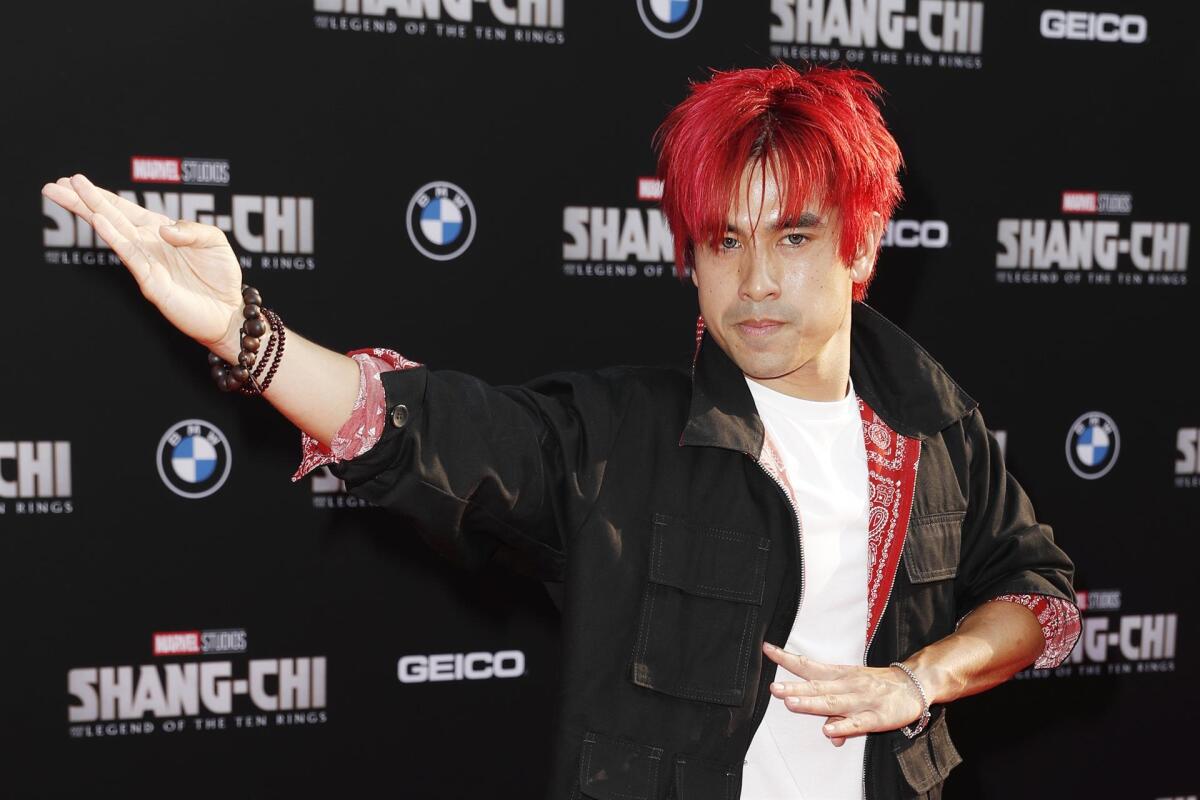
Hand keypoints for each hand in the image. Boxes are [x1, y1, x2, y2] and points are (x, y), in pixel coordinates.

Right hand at [42, 174, 244, 359]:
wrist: (228, 311)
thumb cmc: (221, 276)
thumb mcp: (214, 241)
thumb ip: (192, 229)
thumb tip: (163, 229)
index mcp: (159, 232)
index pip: (124, 210)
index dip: (101, 195)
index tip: (75, 180)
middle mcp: (147, 245)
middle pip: (109, 217)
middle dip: (82, 201)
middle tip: (54, 185)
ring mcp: (145, 263)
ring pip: (112, 232)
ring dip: (90, 212)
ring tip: (66, 194)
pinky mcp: (150, 281)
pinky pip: (129, 255)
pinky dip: (113, 236)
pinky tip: (99, 220)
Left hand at [762, 642, 924, 746]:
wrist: (914, 684)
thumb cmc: (878, 686)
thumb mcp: (854, 691)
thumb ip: (836, 711)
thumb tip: (828, 733)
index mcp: (839, 675)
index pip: (809, 666)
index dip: (787, 659)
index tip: (767, 650)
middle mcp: (847, 685)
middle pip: (816, 686)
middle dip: (794, 686)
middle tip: (772, 688)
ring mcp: (861, 700)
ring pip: (833, 702)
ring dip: (811, 703)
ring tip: (791, 703)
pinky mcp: (877, 716)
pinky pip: (858, 723)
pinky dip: (843, 726)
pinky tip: (828, 731)